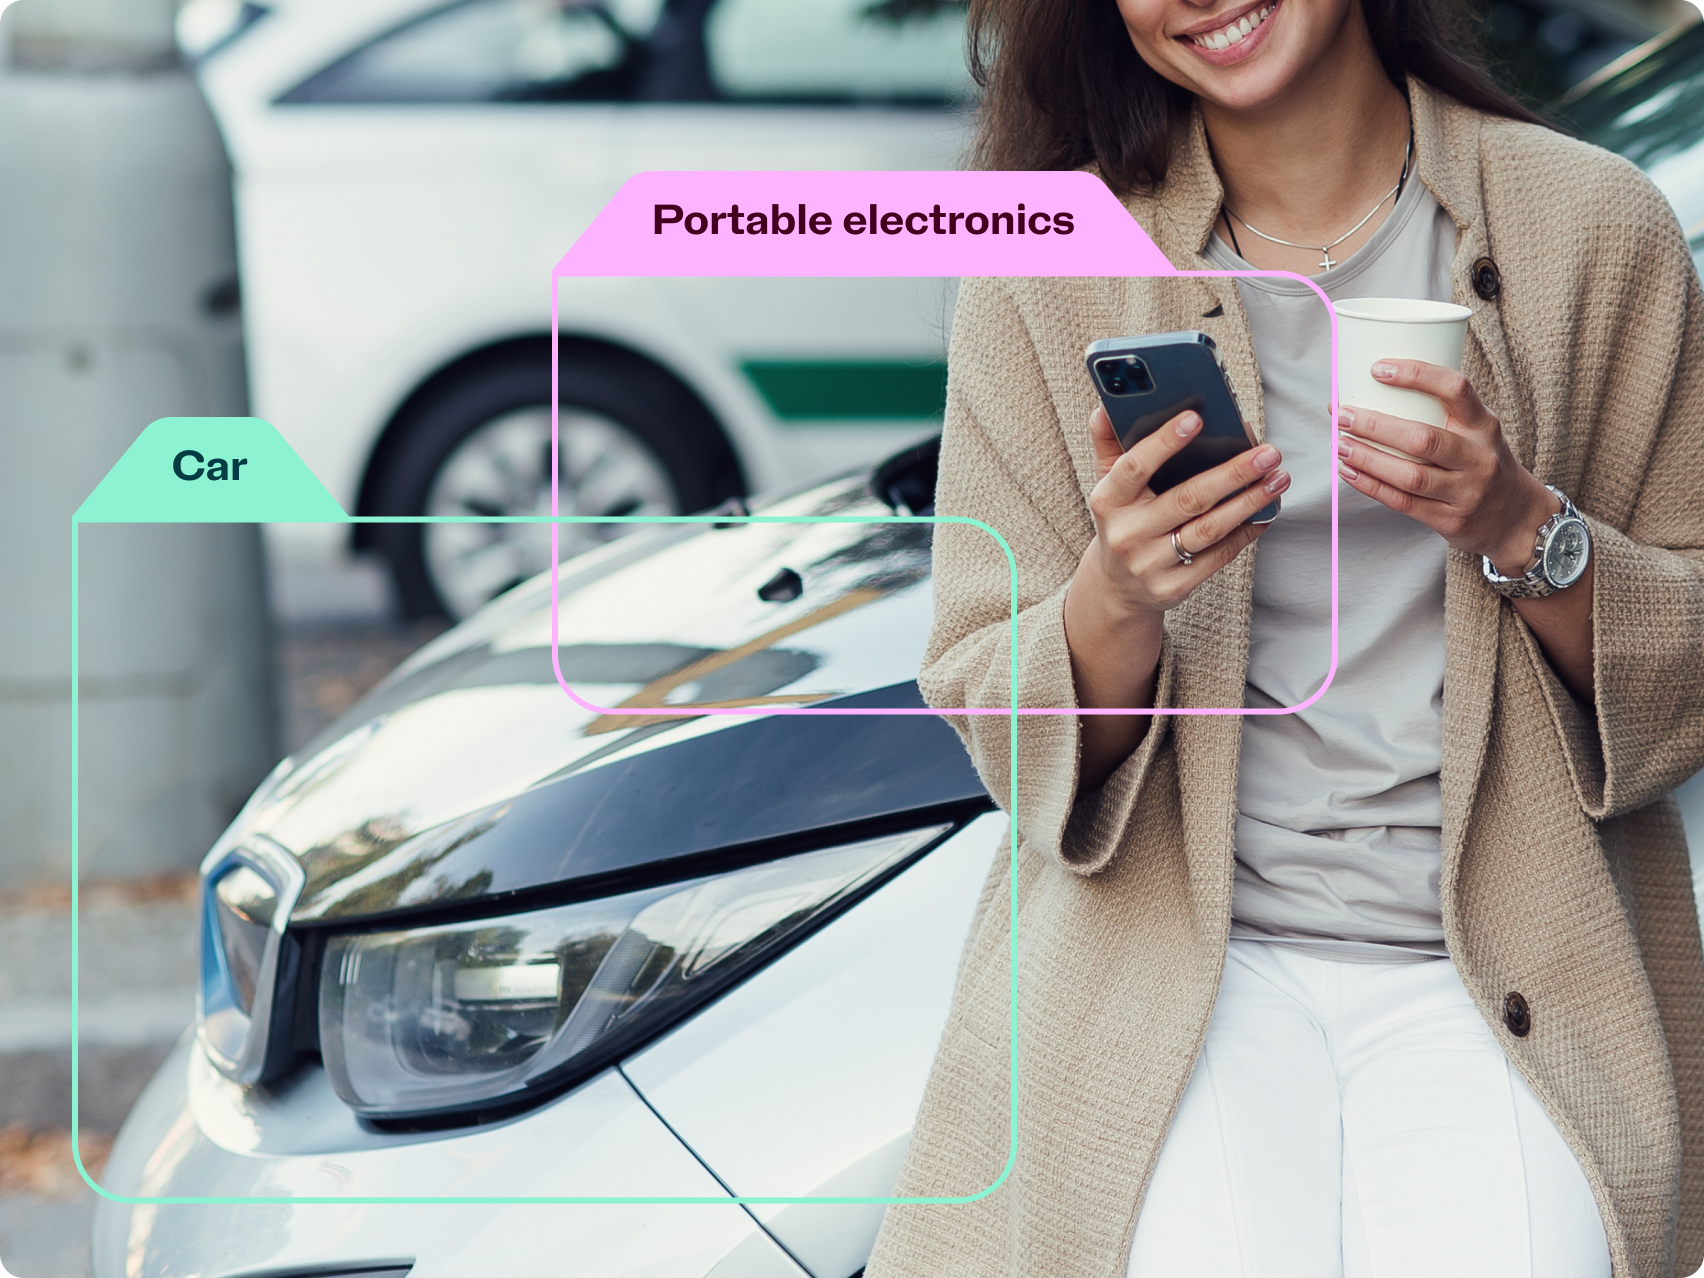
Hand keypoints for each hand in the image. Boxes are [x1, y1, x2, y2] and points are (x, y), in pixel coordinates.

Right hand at [1080, 405, 1289, 618]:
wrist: (1118, 585)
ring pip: (1209, 529)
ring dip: (1249, 502)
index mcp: (1108, 500)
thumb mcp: (1109, 484)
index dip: (1164, 442)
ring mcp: (1149, 564)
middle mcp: (1127, 533)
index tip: (1196, 417)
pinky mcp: (1173, 587)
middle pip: (1187, 498)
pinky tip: (1266, 512)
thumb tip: (1103, 409)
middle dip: (1233, 473)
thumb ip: (1109, 445)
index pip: (1135, 467)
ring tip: (1278, 479)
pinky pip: (1218, 556)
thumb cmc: (1123, 520)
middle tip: (1268, 453)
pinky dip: (1246, 533)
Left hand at [1336, 360, 1558, 574]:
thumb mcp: (1475, 432)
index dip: (1416, 375)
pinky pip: (1403, 502)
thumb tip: (1359, 394)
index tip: (1377, 369)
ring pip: (1410, 475)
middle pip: (1423, 438)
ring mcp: (1467, 492)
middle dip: (1376, 425)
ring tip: (1339, 444)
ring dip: (1368, 459)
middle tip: (1342, 415)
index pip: (1455, 389)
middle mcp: (1479, 457)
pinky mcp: (1450, 520)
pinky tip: (1348, 471)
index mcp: (1484, 425)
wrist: (1517, 518)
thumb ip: (1433, 414)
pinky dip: (1371, 486)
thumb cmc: (1480, 462)